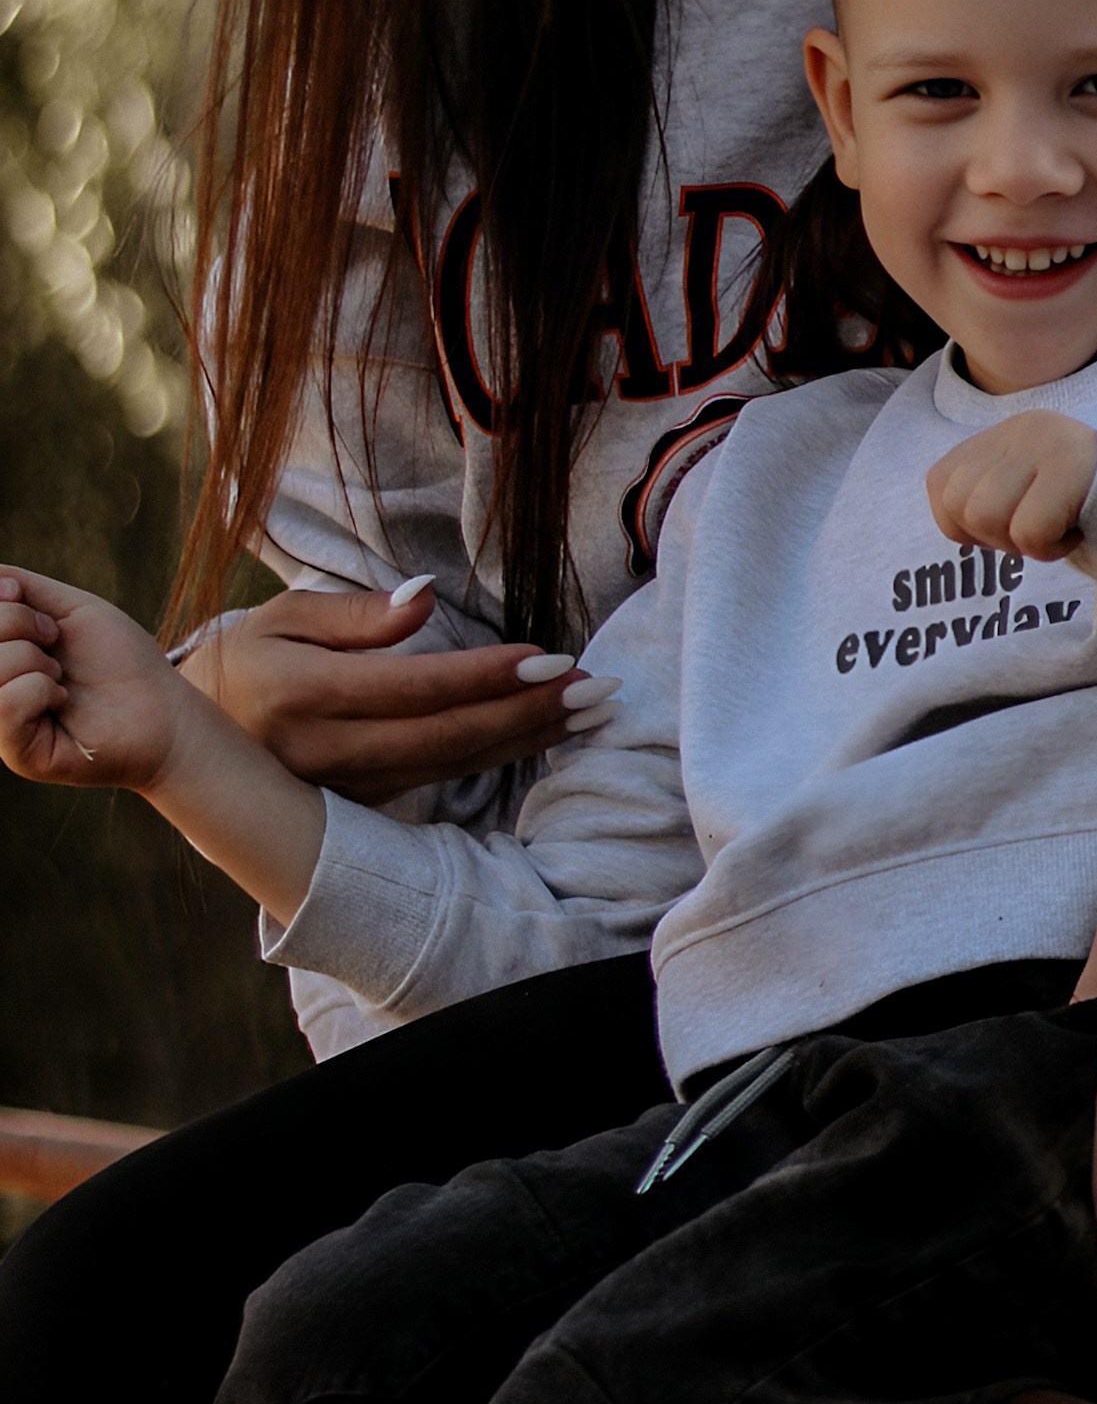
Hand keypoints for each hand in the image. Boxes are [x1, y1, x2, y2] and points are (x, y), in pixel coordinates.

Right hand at [3, 562, 326, 919]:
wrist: (164, 710)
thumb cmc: (121, 660)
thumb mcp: (71, 610)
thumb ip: (22, 588)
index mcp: (2, 655)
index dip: (7, 605)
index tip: (45, 616)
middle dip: (21, 625)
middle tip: (58, 643)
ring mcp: (1, 721)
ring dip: (33, 661)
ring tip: (62, 677)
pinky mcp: (17, 753)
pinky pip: (4, 705)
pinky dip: (39, 690)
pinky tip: (62, 700)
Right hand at [182, 581, 597, 802]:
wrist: (192, 743)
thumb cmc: (246, 661)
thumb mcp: (282, 617)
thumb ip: (355, 614)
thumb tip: (424, 597)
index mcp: (300, 695)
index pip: (412, 689)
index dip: (485, 677)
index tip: (550, 658)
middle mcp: (324, 752)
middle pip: (446, 736)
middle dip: (529, 712)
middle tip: (596, 688)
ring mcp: (346, 788)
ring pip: (453, 765)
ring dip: (529, 736)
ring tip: (593, 709)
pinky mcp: (364, 806)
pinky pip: (444, 778)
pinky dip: (501, 754)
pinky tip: (548, 732)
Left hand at [926, 414, 1096, 564]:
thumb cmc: (1094, 515)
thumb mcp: (1030, 494)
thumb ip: (989, 494)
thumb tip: (952, 519)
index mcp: (1007, 432)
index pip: (940, 483)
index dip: (964, 525)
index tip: (1013, 527)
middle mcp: (1024, 427)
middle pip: (959, 502)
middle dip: (993, 538)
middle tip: (1038, 531)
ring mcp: (1049, 443)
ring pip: (985, 514)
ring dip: (1022, 544)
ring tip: (1058, 529)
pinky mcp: (1074, 467)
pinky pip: (1028, 530)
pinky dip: (1050, 549)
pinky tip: (1077, 534)